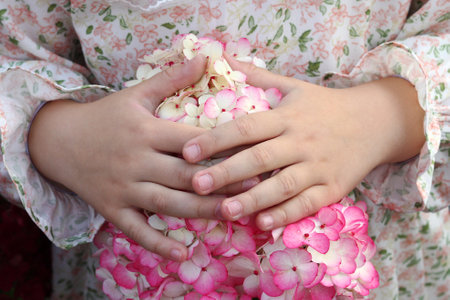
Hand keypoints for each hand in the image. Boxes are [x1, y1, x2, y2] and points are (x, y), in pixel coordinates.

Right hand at [28, 56, 241, 260]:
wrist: (58, 141)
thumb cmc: (105, 117)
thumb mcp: (136, 94)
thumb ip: (171, 79)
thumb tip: (203, 58)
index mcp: (145, 131)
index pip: (190, 140)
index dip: (222, 147)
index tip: (252, 152)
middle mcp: (136, 161)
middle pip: (184, 176)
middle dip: (220, 183)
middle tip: (255, 187)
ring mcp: (123, 188)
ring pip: (167, 203)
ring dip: (200, 211)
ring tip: (231, 215)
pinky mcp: (111, 209)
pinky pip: (136, 229)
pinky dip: (157, 243)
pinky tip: (181, 254)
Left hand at [182, 58, 424, 230]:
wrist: (375, 121)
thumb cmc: (324, 106)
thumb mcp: (293, 87)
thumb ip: (256, 77)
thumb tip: (223, 58)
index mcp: (286, 116)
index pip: (246, 127)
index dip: (215, 139)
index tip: (187, 151)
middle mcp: (301, 141)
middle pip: (260, 158)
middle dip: (226, 172)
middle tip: (196, 184)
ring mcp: (319, 166)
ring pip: (282, 185)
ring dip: (253, 199)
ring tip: (225, 211)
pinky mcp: (333, 188)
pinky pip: (308, 203)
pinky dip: (286, 214)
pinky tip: (263, 223)